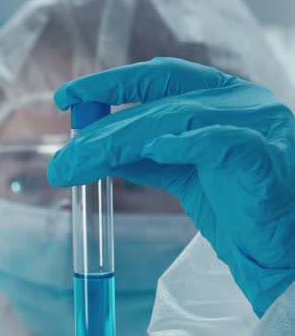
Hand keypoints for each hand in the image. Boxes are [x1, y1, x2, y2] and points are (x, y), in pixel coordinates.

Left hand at [49, 57, 294, 314]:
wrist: (284, 254)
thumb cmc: (242, 212)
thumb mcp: (186, 178)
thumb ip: (149, 160)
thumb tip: (98, 152)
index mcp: (221, 100)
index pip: (157, 80)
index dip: (109, 83)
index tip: (66, 98)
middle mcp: (239, 104)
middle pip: (157, 104)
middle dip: (103, 130)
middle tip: (63, 160)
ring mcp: (257, 127)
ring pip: (177, 119)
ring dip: (121, 142)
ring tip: (82, 163)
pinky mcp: (266, 159)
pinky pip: (223, 143)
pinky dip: (186, 143)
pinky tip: (152, 150)